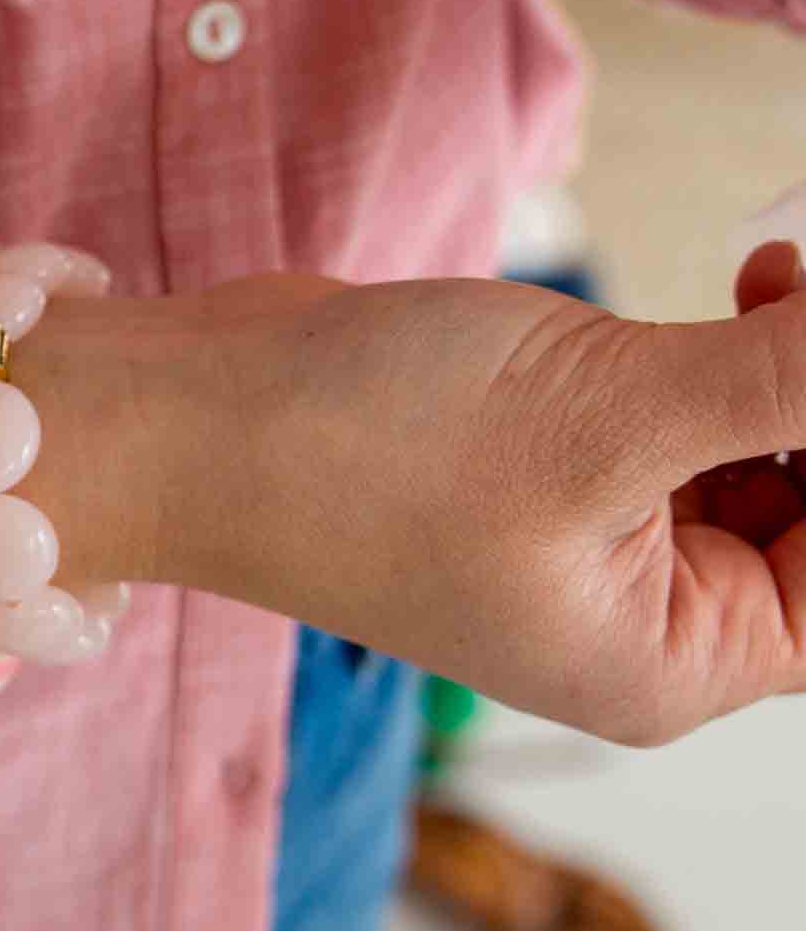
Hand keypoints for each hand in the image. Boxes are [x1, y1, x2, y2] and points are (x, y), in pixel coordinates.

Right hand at [13, 248, 805, 744]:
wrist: (186, 416)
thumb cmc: (362, 450)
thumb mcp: (607, 409)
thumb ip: (790, 380)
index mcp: (665, 661)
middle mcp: (636, 619)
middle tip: (802, 283)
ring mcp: (586, 542)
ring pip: (763, 459)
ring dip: (789, 371)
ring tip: (775, 269)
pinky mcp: (545, 466)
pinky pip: (686, 420)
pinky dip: (727, 356)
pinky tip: (733, 288)